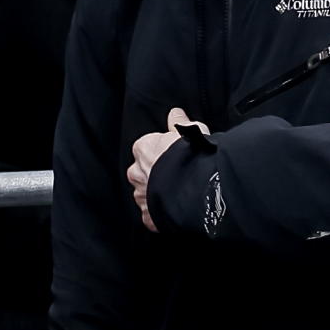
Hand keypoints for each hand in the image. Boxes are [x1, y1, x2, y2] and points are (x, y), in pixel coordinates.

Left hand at [128, 109, 198, 227]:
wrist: (193, 189)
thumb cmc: (191, 158)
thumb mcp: (191, 131)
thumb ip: (181, 122)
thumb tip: (176, 113)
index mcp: (143, 149)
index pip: (148, 148)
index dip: (163, 152)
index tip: (175, 156)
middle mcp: (136, 172)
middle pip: (143, 172)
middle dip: (156, 174)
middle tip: (178, 176)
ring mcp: (141, 196)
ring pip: (146, 194)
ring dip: (158, 194)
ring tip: (178, 194)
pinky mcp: (148, 216)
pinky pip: (153, 214)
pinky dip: (162, 213)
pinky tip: (176, 210)